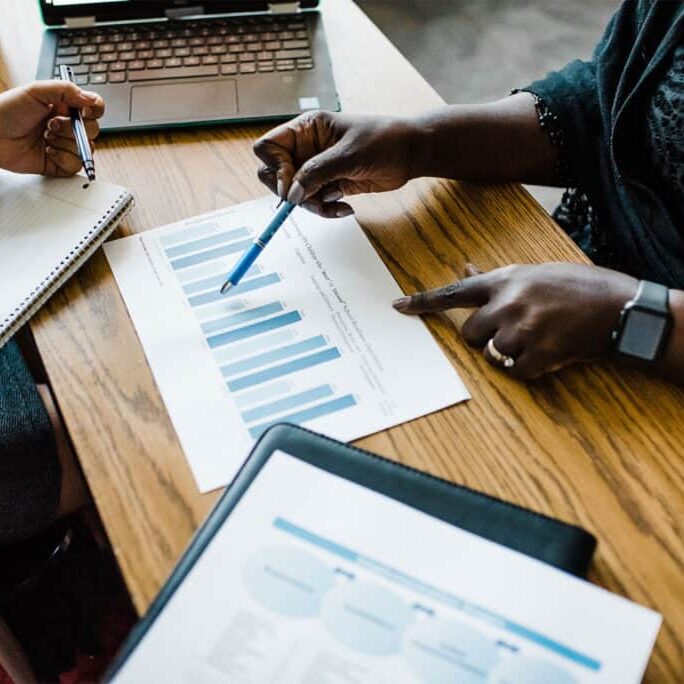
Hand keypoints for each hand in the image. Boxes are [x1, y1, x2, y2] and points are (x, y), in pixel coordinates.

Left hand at [0, 80, 103, 176]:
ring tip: (46, 137)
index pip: (94, 108)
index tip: (84, 111)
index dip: (94, 110)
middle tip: (51, 124)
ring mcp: (64, 145)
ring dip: (65, 143)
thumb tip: (90, 99)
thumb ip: (66, 90)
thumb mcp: (35, 91)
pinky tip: (48, 151)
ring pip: (86, 149)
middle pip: (93, 130)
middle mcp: (67, 126)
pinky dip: (63, 159)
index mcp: (64, 107)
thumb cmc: (6, 111)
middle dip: (72, 128)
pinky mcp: (60, 164)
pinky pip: (76, 165)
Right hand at [253, 110, 416, 217]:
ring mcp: (316, 169)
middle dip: (291, 192)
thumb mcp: (348, 155)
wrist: (409, 154)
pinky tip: (345, 207)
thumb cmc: (383, 141)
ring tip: (336, 202)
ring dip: (312, 205)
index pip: (268, 147)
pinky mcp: (328, 186)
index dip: (273, 168)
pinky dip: (326, 210)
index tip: (291, 184)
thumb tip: (290, 194)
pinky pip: (314, 204)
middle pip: (275, 175)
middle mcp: (306, 148)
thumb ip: (317, 173)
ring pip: (295, 195)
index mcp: (305, 129)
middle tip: (313, 198)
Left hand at [393, 262, 638, 378]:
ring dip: (509, 353)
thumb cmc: (577, 287)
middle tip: (511, 331)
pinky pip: (515, 372)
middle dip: (484, 338)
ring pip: (492, 354)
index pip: (454, 293)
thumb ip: (495, 279)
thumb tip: (465, 269)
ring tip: (538, 337)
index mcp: (505, 280)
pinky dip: (527, 368)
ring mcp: (524, 329)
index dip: (423, 302)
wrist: (620, 306)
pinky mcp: (540, 353)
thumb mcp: (533, 273)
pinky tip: (548, 352)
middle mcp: (508, 303)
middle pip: (470, 334)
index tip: (399, 306)